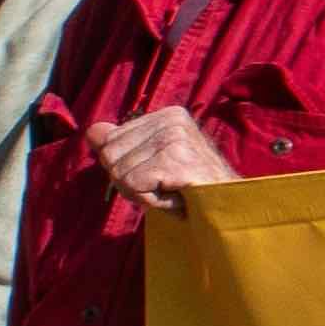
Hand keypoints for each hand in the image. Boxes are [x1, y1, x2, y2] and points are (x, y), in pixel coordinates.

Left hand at [90, 105, 239, 211]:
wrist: (232, 210)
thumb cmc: (192, 190)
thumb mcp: (153, 162)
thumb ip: (121, 144)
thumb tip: (92, 131)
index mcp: (168, 115)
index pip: (111, 140)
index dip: (128, 168)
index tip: (160, 176)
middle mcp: (172, 120)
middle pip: (110, 155)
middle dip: (130, 181)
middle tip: (164, 187)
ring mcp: (175, 139)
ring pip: (120, 172)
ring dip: (142, 192)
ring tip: (172, 192)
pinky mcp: (175, 160)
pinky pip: (133, 185)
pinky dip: (149, 200)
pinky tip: (175, 198)